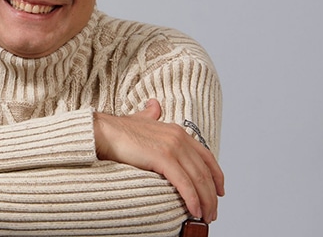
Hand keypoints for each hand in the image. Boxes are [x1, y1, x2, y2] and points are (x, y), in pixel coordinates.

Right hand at [93, 99, 224, 222]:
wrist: (103, 131)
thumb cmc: (118, 130)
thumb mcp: (141, 119)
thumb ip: (151, 115)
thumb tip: (154, 105)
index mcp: (177, 131)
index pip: (206, 156)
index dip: (216, 175)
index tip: (220, 191)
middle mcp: (179, 137)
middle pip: (204, 171)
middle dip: (211, 195)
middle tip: (212, 212)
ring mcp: (172, 146)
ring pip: (198, 179)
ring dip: (205, 201)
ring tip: (205, 217)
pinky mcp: (163, 157)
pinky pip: (184, 183)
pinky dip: (192, 199)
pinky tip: (194, 210)